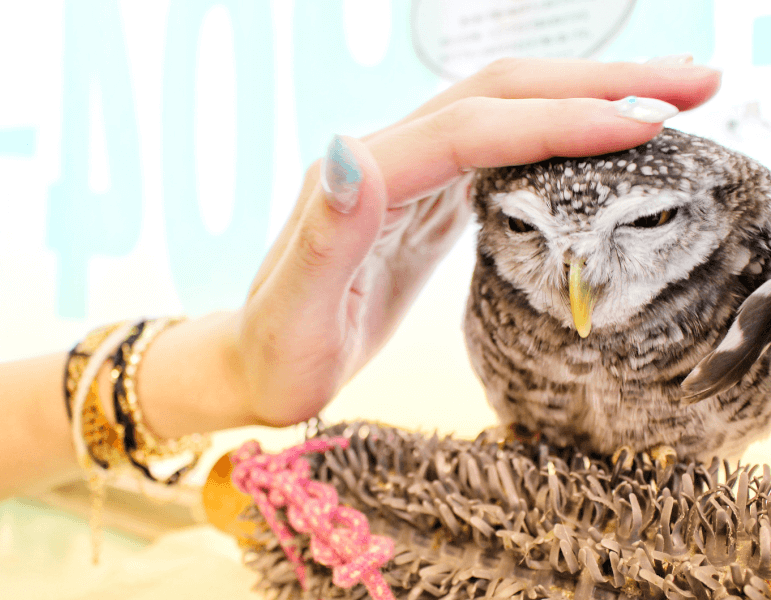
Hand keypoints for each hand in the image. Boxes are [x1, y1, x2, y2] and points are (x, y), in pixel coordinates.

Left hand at [230, 57, 720, 426]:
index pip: (471, 131)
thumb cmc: (279, 351)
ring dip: (585, 100)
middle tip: (691, 83)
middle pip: (497, 96)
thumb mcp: (296, 310)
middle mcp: (384, 161)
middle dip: (593, 85)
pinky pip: (498, 155)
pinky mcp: (424, 205)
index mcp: (359, 181)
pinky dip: (555, 141)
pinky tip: (597, 146)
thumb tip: (349, 149)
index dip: (555, 123)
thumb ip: (325, 234)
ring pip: (505, 115)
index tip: (640, 128)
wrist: (260, 360)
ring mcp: (407, 179)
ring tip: (666, 104)